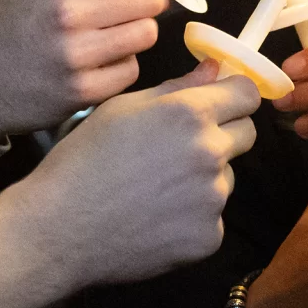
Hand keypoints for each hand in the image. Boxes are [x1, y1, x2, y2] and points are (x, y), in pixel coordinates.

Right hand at [0, 0, 191, 139]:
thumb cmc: (12, 29)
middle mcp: (71, 13)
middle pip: (150, 0)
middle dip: (151, 3)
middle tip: (135, 9)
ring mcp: (77, 55)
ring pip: (145, 35)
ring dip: (137, 35)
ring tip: (109, 37)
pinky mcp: (81, 91)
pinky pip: (130, 71)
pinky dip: (121, 66)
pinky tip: (96, 65)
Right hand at [13, 63, 259, 287]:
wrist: (60, 229)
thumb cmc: (83, 161)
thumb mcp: (122, 109)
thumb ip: (177, 87)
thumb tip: (215, 70)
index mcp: (188, 114)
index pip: (248, 94)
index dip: (235, 96)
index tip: (223, 103)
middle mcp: (209, 153)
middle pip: (247, 134)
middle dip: (224, 134)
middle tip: (182, 148)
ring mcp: (212, 199)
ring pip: (227, 177)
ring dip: (205, 179)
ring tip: (157, 189)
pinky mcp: (208, 238)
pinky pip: (213, 218)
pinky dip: (193, 218)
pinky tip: (156, 219)